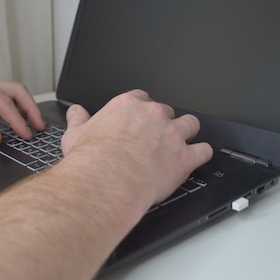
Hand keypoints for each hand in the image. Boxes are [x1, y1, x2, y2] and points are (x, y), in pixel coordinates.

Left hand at [0, 75, 44, 145]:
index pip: (4, 101)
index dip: (17, 119)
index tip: (26, 134)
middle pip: (15, 90)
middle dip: (30, 108)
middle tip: (39, 127)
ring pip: (12, 92)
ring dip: (25, 107)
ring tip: (34, 124)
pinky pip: (4, 98)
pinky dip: (15, 108)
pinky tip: (18, 120)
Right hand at [61, 90, 212, 208]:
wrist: (106, 180)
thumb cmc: (91, 160)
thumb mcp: (75, 134)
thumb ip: (78, 119)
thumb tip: (76, 111)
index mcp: (128, 106)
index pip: (142, 98)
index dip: (143, 110)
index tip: (140, 120)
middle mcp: (153, 115)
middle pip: (167, 111)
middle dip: (164, 123)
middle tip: (157, 138)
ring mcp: (171, 134)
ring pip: (190, 125)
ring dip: (187, 132)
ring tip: (182, 142)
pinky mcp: (184, 157)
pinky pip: (204, 150)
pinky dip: (202, 154)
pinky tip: (198, 157)